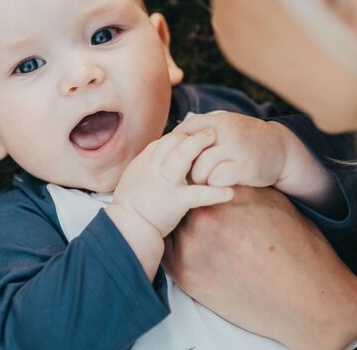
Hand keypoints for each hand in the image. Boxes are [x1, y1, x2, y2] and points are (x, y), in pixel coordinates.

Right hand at [112, 129, 235, 237]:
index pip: (166, 140)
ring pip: (181, 156)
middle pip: (172, 141)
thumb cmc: (131, 203)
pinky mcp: (175, 201)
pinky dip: (214, 193)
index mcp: (147, 162)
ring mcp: (166, 183)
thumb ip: (150, 161)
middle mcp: (155, 168)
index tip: (197, 136)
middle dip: (192, 134)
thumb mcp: (136, 174)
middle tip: (211, 130)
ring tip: (216, 138)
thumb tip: (164, 149)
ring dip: (198, 145)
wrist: (127, 227)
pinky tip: (229, 192)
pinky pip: (197, 194)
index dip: (182, 135)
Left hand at [163, 186, 356, 349]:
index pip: (196, 177)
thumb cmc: (294, 244)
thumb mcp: (269, 200)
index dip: (199, 181)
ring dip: (179, 226)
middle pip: (180, 201)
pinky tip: (197, 251)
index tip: (203, 186)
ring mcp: (191, 248)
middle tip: (197, 210)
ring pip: (172, 226)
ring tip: (201, 233)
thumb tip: (218, 175)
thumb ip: (236, 186)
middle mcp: (204, 218)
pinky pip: (169, 253)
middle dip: (186, 203)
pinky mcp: (185, 276)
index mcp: (224, 195)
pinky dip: (177, 249)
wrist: (303, 295)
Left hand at [171, 111, 287, 187]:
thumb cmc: (247, 140)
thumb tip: (173, 137)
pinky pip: (217, 180)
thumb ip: (205, 129)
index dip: (177, 144)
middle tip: (184, 175)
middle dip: (185, 166)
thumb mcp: (227, 126)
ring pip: (201, 168)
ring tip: (201, 183)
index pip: (186, 128)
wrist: (281, 148)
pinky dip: (213, 186)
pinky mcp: (245, 167)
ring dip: (198, 180)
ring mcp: (235, 148)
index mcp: (218, 120)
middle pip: (190, 150)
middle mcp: (225, 131)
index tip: (175, 157)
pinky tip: (217, 187)